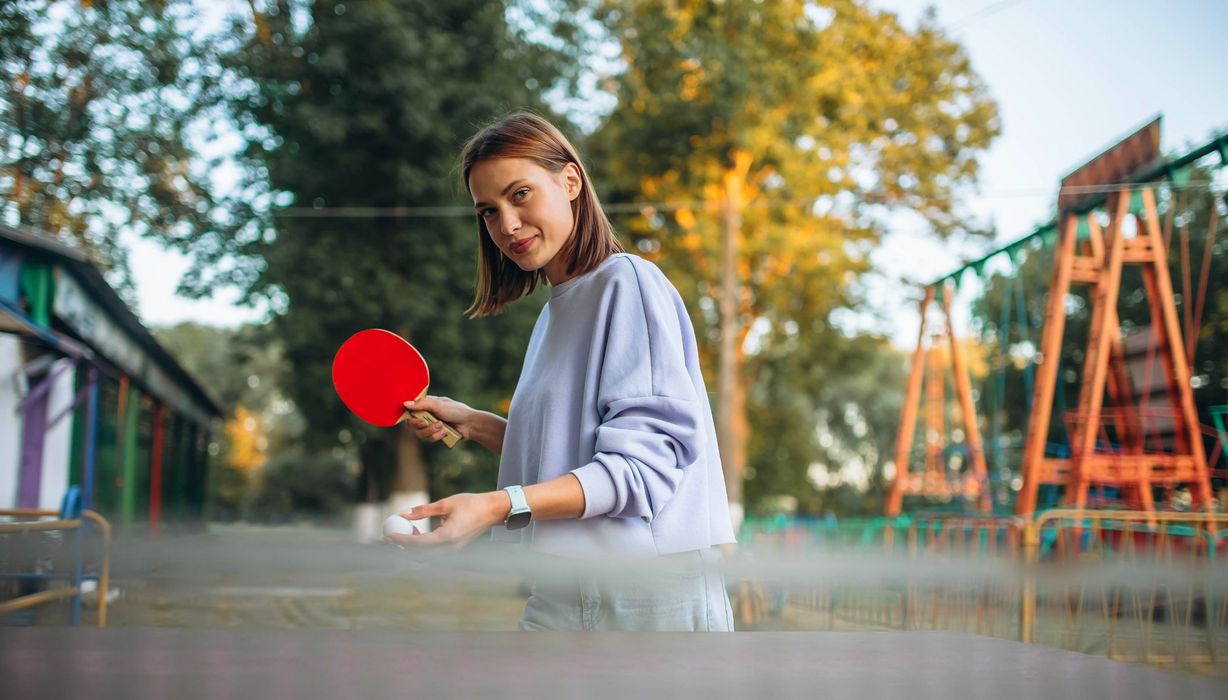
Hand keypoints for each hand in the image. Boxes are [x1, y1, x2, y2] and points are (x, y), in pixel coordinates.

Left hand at [385, 492, 509, 548]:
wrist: (492, 511)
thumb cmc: (471, 504)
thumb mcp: (445, 504)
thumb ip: (424, 510)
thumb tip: (403, 513)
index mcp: (448, 537)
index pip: (418, 543)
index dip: (401, 539)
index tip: (388, 535)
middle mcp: (450, 548)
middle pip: (419, 554)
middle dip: (402, 547)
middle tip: (388, 537)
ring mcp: (452, 551)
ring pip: (425, 555)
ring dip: (411, 547)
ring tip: (403, 531)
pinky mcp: (453, 549)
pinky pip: (432, 552)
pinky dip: (421, 545)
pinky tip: (417, 531)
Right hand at [404, 395, 471, 442]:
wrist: (469, 424)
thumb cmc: (455, 410)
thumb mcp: (438, 405)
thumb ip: (421, 404)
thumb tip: (405, 403)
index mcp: (425, 405)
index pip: (410, 411)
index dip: (410, 417)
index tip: (416, 418)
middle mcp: (426, 415)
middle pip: (412, 425)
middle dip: (419, 425)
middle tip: (426, 423)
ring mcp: (430, 426)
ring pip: (420, 433)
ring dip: (430, 431)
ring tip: (441, 426)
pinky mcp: (436, 435)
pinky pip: (429, 439)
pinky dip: (437, 436)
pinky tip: (445, 432)